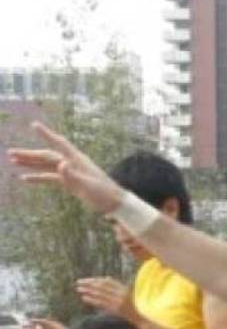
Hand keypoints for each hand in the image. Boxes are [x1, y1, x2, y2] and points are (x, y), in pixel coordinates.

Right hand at [8, 122, 124, 213]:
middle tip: (10, 153)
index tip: (34, 125)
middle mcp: (72, 163)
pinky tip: (24, 178)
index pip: (59, 144)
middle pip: (47, 155)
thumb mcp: (87, 185)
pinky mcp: (70, 182)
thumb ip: (72, 175)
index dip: (46, 134)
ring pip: (46, 165)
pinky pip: (50, 177)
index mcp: (77, 160)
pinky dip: (38, 177)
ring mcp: (70, 172)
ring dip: (31, 163)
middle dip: (29, 154)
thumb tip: (60, 164)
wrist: (114, 203)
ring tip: (13, 161)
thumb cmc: (103, 194)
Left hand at [77, 277, 136, 321]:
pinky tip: (84, 298)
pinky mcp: (115, 309)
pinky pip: (101, 303)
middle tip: (78, 282)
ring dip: (88, 291)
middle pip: (102, 286)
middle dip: (89, 283)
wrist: (141, 319)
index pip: (107, 282)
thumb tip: (106, 278)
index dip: (95, 280)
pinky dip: (92, 300)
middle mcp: (121, 293)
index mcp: (124, 288)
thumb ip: (117, 286)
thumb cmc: (133, 306)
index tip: (86, 280)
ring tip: (78, 289)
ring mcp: (118, 301)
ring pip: (100, 294)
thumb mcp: (127, 293)